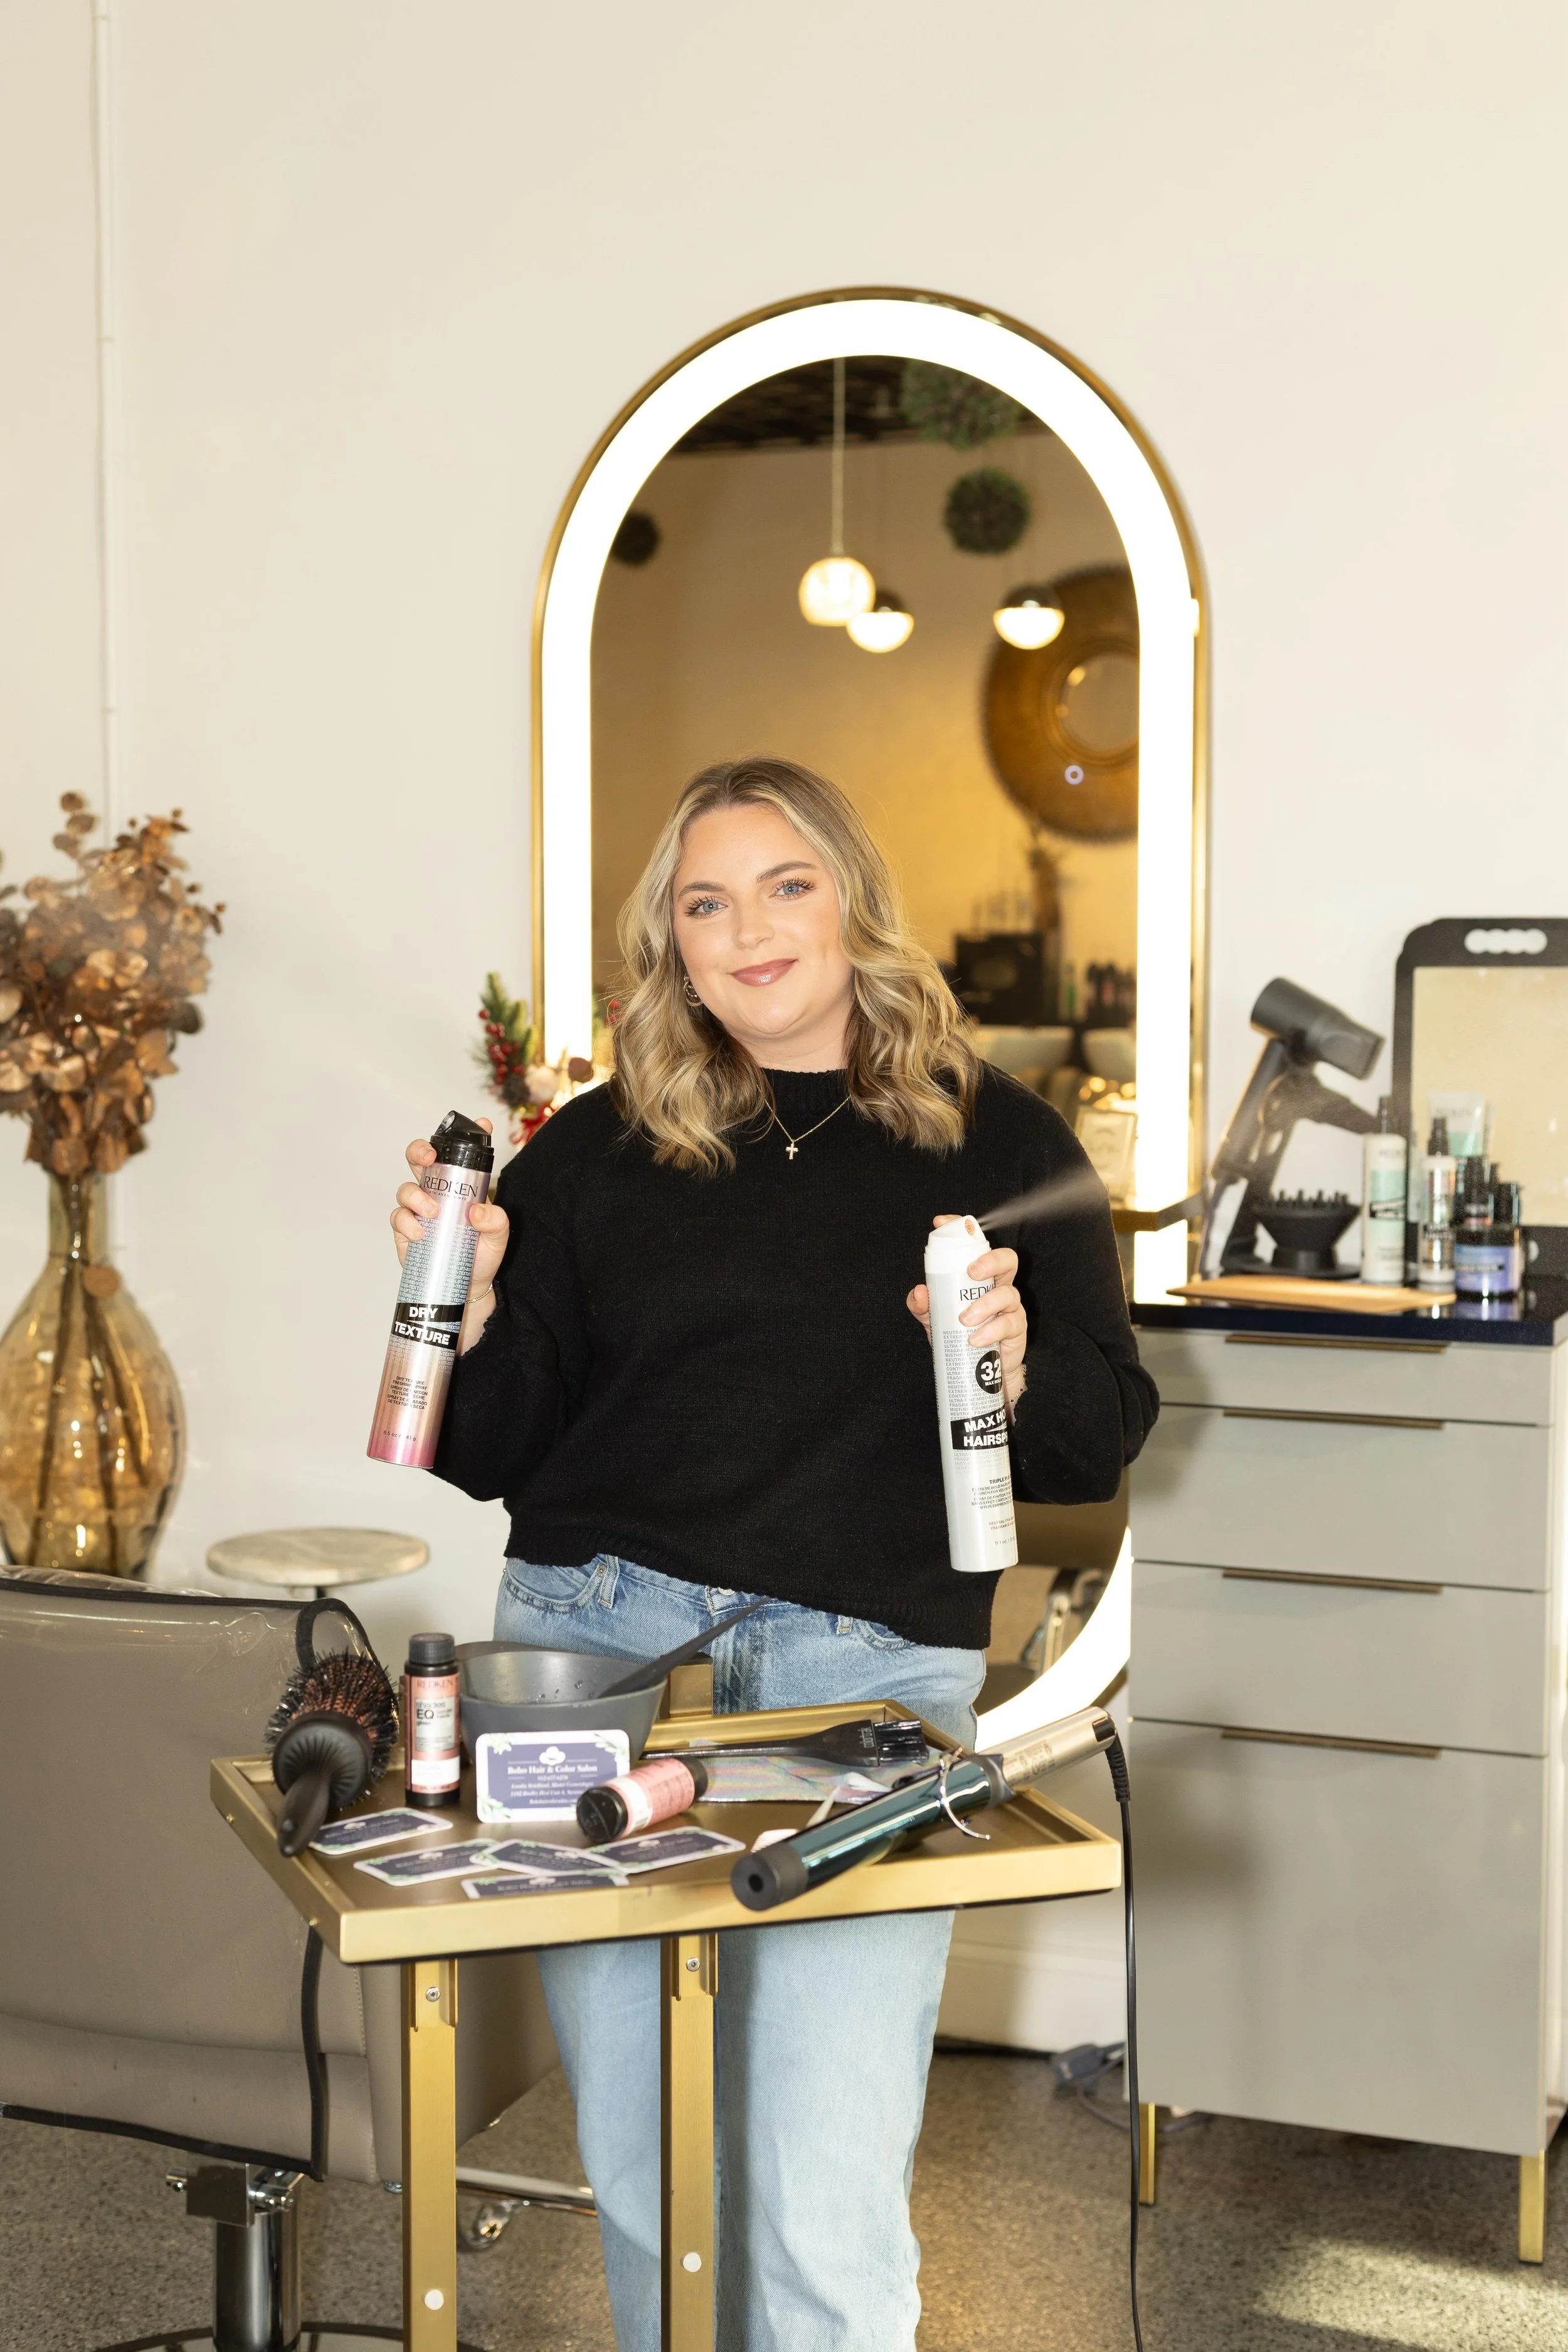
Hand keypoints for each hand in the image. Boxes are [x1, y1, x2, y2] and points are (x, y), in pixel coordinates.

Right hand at [391, 1121, 509, 1347]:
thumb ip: (496, 1220)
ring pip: (406, 1187)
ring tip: (432, 1212)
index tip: (482, 1124)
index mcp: (462, 1184)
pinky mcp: (405, 1229)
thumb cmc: (482, 1254)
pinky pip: (398, 1216)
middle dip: (421, 1150)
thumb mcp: (499, 1237)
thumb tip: (477, 1211)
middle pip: (420, 1158)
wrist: (466, 1287)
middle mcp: (438, 1190)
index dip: (468, 1134)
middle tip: (430, 1157)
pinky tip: (419, 1233)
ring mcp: (419, 1209)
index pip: (462, 1154)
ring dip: (416, 1194)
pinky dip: (406, 1221)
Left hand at [906, 1214, 1028, 1409]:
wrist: (978, 1374)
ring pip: (1008, 1293)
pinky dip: (990, 1330)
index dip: (962, 1229)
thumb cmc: (958, 1336)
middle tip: (971, 1272)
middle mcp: (998, 1287)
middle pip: (1007, 1260)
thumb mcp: (934, 1319)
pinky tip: (975, 1339)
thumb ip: (922, 1305)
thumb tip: (919, 1291)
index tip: (941, 1222)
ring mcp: (1010, 1308)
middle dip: (990, 1260)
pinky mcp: (1016, 1330)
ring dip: (985, 1304)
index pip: (975, 1246)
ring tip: (965, 1320)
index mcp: (979, 1278)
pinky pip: (1009, 1324)